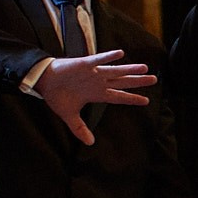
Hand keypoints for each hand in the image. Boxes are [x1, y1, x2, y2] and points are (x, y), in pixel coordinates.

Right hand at [37, 50, 153, 145]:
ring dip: (130, 69)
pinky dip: (108, 57)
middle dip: (138, 81)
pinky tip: (121, 54)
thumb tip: (90, 143)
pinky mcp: (84, 65)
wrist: (42, 81)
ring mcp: (93, 73)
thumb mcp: (69, 115)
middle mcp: (98, 82)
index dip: (132, 99)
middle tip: (155, 79)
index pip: (118, 97)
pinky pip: (98, 60)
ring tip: (145, 67)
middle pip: (122, 82)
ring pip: (115, 70)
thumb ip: (80, 128)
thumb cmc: (56, 96)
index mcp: (96, 94)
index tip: (146, 101)